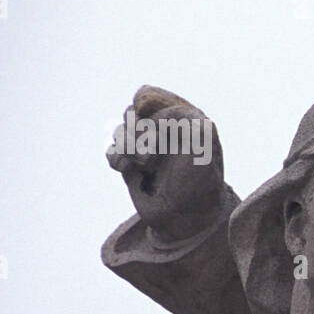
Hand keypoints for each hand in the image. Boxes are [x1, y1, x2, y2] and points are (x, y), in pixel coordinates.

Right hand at [107, 86, 226, 241]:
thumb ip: (179, 113)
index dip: (148, 109)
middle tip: (154, 153)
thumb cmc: (199, 179)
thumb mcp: (200, 139)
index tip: (159, 124)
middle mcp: (165, 130)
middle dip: (138, 132)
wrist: (187, 217)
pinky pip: (112, 151)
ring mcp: (148, 147)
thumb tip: (141, 105)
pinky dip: (118, 159)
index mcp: (184, 118)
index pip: (148, 96)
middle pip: (130, 113)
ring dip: (128, 147)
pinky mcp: (134, 165)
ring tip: (146, 165)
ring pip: (119, 131)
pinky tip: (130, 170)